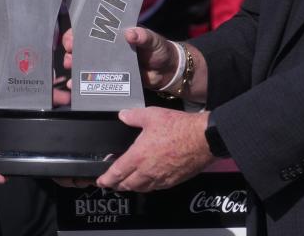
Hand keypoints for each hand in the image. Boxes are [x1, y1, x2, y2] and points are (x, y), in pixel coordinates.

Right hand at [61, 27, 178, 91]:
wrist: (169, 72)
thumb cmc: (160, 50)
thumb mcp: (152, 40)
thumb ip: (143, 36)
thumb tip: (130, 33)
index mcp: (115, 35)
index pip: (92, 30)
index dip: (79, 33)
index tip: (72, 39)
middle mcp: (108, 48)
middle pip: (84, 47)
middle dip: (72, 51)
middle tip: (69, 56)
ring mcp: (108, 63)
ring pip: (86, 63)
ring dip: (75, 65)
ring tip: (71, 68)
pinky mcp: (112, 78)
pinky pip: (94, 79)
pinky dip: (83, 83)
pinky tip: (75, 85)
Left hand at [97, 108, 212, 191]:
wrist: (203, 139)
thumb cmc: (178, 127)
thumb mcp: (151, 115)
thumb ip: (133, 116)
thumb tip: (123, 115)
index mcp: (138, 156)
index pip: (117, 173)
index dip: (106, 179)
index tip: (100, 182)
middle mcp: (148, 171)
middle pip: (128, 184)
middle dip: (117, 185)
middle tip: (111, 184)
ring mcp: (162, 178)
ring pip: (142, 188)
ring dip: (132, 187)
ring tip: (127, 184)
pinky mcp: (174, 180)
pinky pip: (157, 188)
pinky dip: (148, 187)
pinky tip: (148, 182)